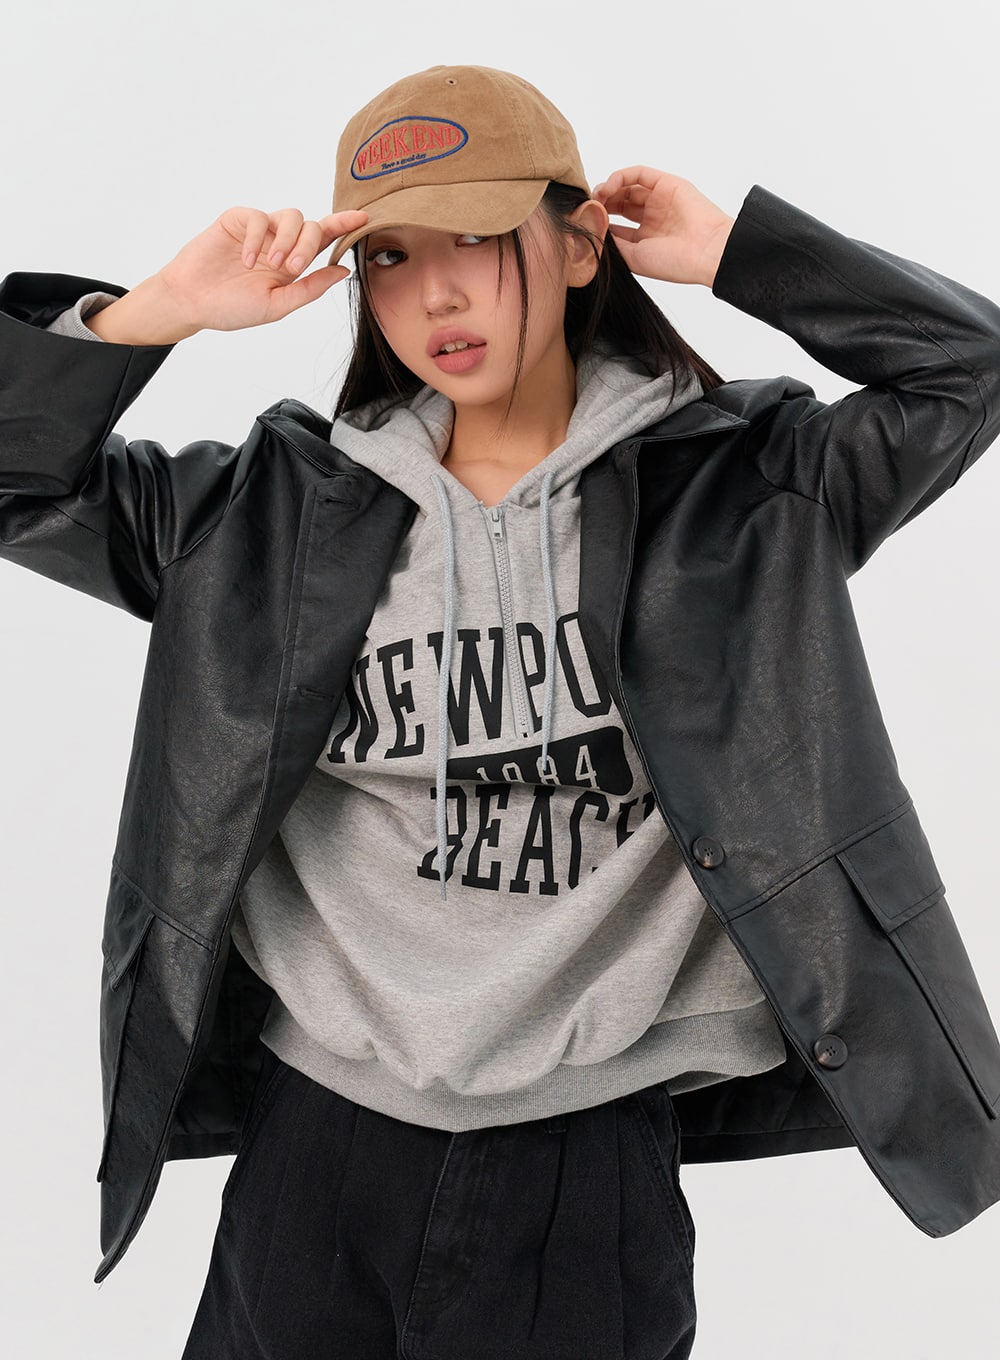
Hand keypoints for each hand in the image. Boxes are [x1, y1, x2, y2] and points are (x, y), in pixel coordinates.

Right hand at [152, 205, 369, 332]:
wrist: (193, 302)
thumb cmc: (233, 308)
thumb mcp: (278, 305)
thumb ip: (310, 288)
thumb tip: (343, 271)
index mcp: (294, 264)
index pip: (324, 239)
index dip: (343, 226)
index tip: (363, 218)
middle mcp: (280, 243)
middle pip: (311, 226)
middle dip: (309, 244)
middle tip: (293, 267)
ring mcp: (259, 230)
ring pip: (290, 216)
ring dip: (288, 239)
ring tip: (274, 264)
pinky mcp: (237, 220)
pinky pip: (257, 217)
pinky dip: (256, 238)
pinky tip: (246, 260)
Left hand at [592, 168, 734, 287]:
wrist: (705, 253)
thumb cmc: (673, 263)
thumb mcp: (633, 257)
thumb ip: (612, 242)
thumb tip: (591, 229)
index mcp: (645, 238)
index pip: (615, 224)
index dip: (598, 221)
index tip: (583, 223)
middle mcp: (652, 217)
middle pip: (618, 202)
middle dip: (601, 203)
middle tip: (587, 207)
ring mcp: (659, 199)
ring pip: (626, 186)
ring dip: (607, 189)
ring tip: (597, 197)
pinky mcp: (667, 183)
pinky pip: (639, 173)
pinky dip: (620, 176)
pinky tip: (608, 187)